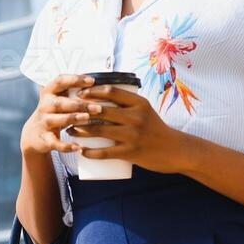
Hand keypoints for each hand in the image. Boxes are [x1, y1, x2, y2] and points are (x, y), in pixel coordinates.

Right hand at [21, 74, 96, 155]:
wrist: (34, 135)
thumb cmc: (54, 113)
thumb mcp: (59, 99)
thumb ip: (73, 91)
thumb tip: (101, 84)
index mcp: (49, 93)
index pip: (60, 81)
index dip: (75, 79)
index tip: (92, 81)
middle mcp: (44, 106)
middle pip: (60, 103)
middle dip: (79, 104)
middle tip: (98, 107)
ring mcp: (43, 123)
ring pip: (57, 120)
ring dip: (72, 118)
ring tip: (87, 118)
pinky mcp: (45, 139)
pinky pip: (55, 143)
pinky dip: (66, 146)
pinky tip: (77, 147)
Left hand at [68, 83, 189, 173]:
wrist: (174, 150)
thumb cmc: (156, 128)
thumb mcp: (145, 110)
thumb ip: (128, 103)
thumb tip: (102, 95)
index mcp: (139, 103)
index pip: (111, 91)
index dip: (92, 91)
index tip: (79, 93)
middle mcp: (136, 117)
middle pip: (101, 110)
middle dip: (81, 111)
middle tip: (69, 113)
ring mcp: (133, 135)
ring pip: (99, 130)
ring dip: (80, 130)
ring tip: (70, 130)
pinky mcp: (130, 152)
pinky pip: (105, 152)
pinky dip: (90, 152)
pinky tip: (81, 150)